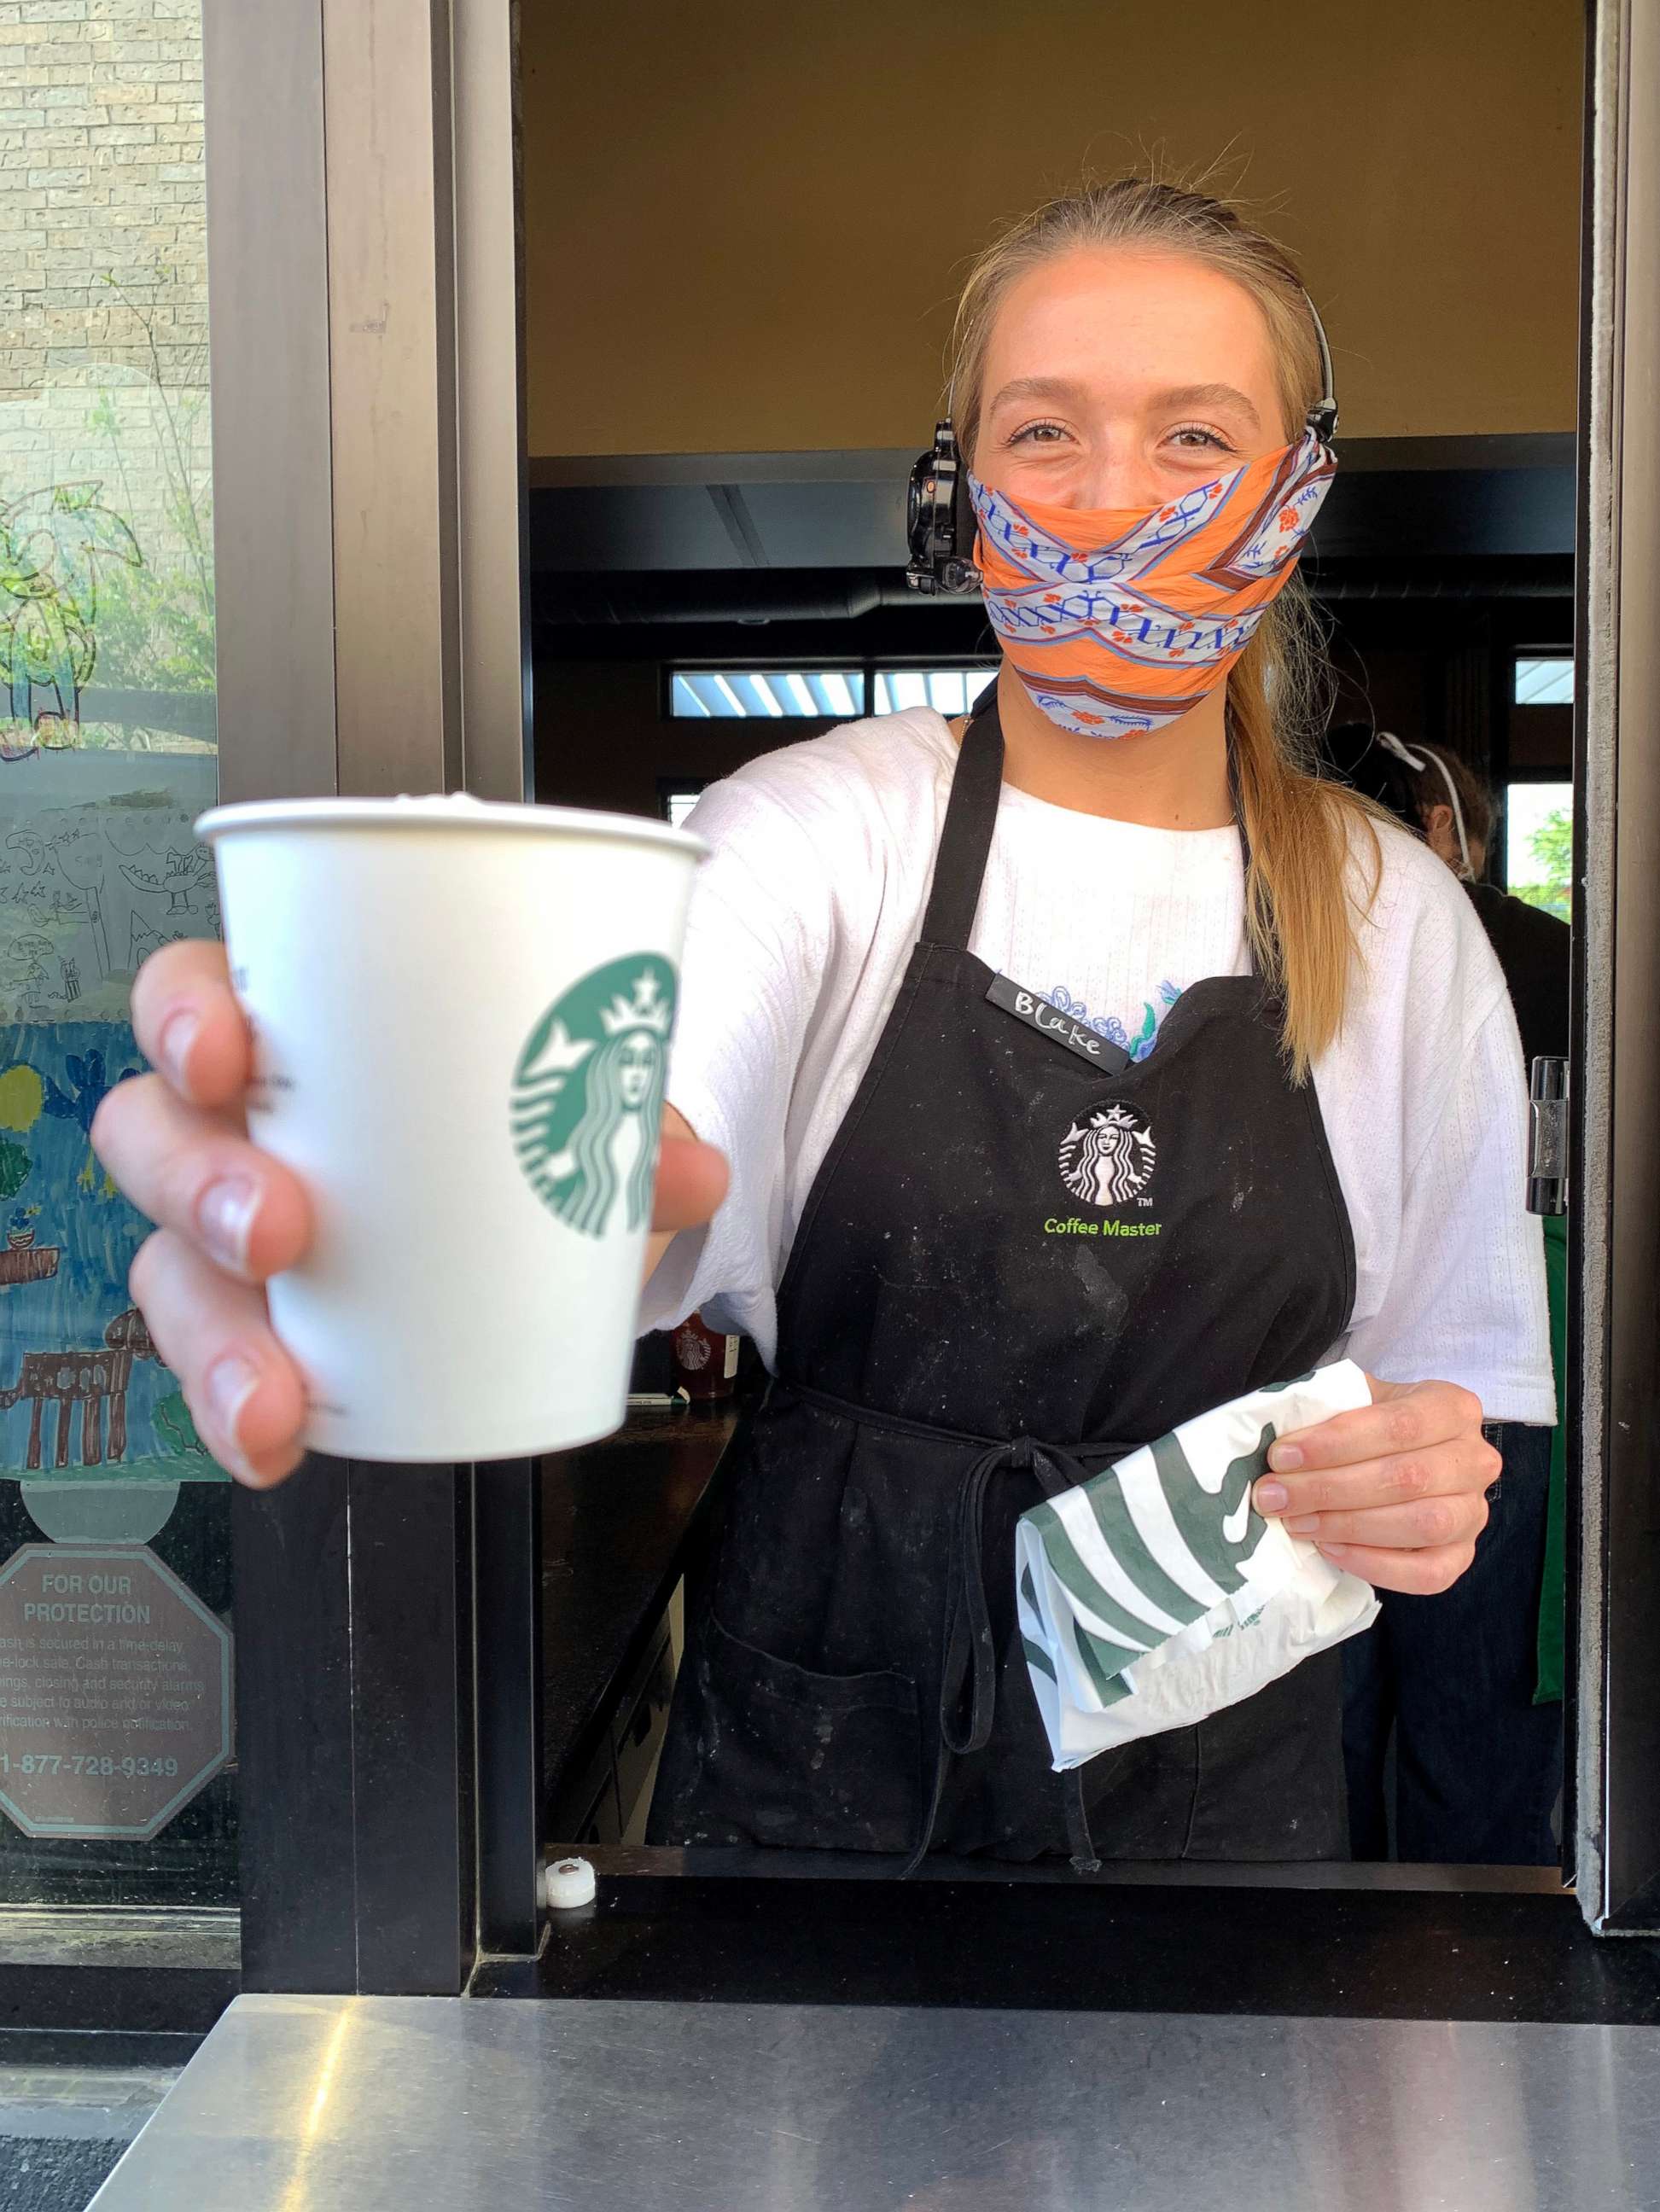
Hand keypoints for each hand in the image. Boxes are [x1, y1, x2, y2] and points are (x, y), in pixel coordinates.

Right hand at [92, 940, 728, 1489]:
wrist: (534, 1213)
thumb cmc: (506, 1121)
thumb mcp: (564, 1105)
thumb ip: (627, 1127)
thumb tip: (693, 1169)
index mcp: (293, 1034)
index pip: (190, 996)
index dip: (183, 1016)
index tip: (226, 1052)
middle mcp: (237, 1128)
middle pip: (152, 1137)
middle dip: (198, 1187)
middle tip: (278, 1231)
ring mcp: (230, 1233)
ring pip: (168, 1269)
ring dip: (215, 1334)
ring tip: (273, 1388)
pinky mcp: (257, 1324)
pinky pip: (220, 1366)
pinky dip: (241, 1411)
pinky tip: (275, 1447)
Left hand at [1251, 1374, 1497, 1594]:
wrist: (1401, 1453)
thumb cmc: (1371, 1424)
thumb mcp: (1355, 1400)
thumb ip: (1326, 1412)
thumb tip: (1279, 1447)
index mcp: (1452, 1407)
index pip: (1399, 1424)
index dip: (1336, 1443)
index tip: (1282, 1456)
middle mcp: (1475, 1459)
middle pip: (1407, 1478)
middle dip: (1329, 1489)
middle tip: (1275, 1496)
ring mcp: (1474, 1511)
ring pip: (1422, 1525)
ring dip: (1348, 1527)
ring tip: (1297, 1523)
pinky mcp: (1463, 1555)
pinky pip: (1429, 1573)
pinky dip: (1375, 1565)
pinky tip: (1330, 1549)